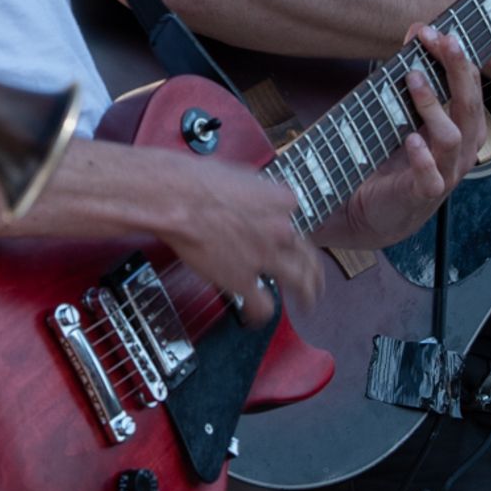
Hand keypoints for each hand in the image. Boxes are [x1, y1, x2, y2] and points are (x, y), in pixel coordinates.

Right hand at [139, 152, 316, 328]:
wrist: (176, 199)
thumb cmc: (197, 180)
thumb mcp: (240, 173)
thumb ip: (255, 190)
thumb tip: (252, 196)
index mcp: (282, 201)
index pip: (294, 219)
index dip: (286, 228)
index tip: (280, 235)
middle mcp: (281, 230)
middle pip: (308, 255)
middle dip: (313, 270)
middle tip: (315, 279)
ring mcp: (265, 257)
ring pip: (299, 283)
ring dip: (306, 295)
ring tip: (307, 303)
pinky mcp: (244, 280)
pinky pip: (263, 305)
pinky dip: (261, 314)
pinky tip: (257, 317)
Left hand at [319, 29, 483, 253]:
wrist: (374, 212)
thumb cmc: (395, 158)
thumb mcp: (405, 112)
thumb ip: (414, 74)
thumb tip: (416, 30)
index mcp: (463, 127)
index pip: (470, 87)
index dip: (458, 58)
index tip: (438, 31)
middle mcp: (462, 150)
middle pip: (469, 106)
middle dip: (457, 70)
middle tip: (441, 41)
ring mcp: (446, 173)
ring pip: (452, 137)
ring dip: (433, 106)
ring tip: (413, 79)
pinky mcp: (423, 195)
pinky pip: (431, 177)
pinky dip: (423, 157)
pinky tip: (410, 139)